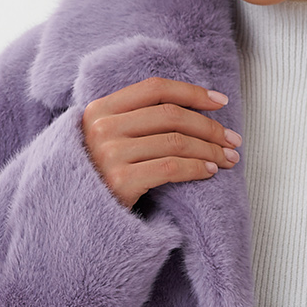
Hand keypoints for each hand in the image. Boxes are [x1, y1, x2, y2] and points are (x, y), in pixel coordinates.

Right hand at [81, 78, 241, 210]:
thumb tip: (188, 108)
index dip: (192, 92)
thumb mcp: (105, 139)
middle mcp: (102, 127)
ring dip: (210, 150)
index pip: (155, 89)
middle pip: (171, 115)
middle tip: (233, 140)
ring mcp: (109, 154)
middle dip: (209, 127)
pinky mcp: (120, 182)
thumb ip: (131, 119)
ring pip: (175, 142)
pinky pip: (171, 167)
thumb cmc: (97, 177)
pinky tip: (209, 171)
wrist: (73, 217)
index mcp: (100, 109)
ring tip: (228, 159)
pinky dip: (196, 167)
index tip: (221, 101)